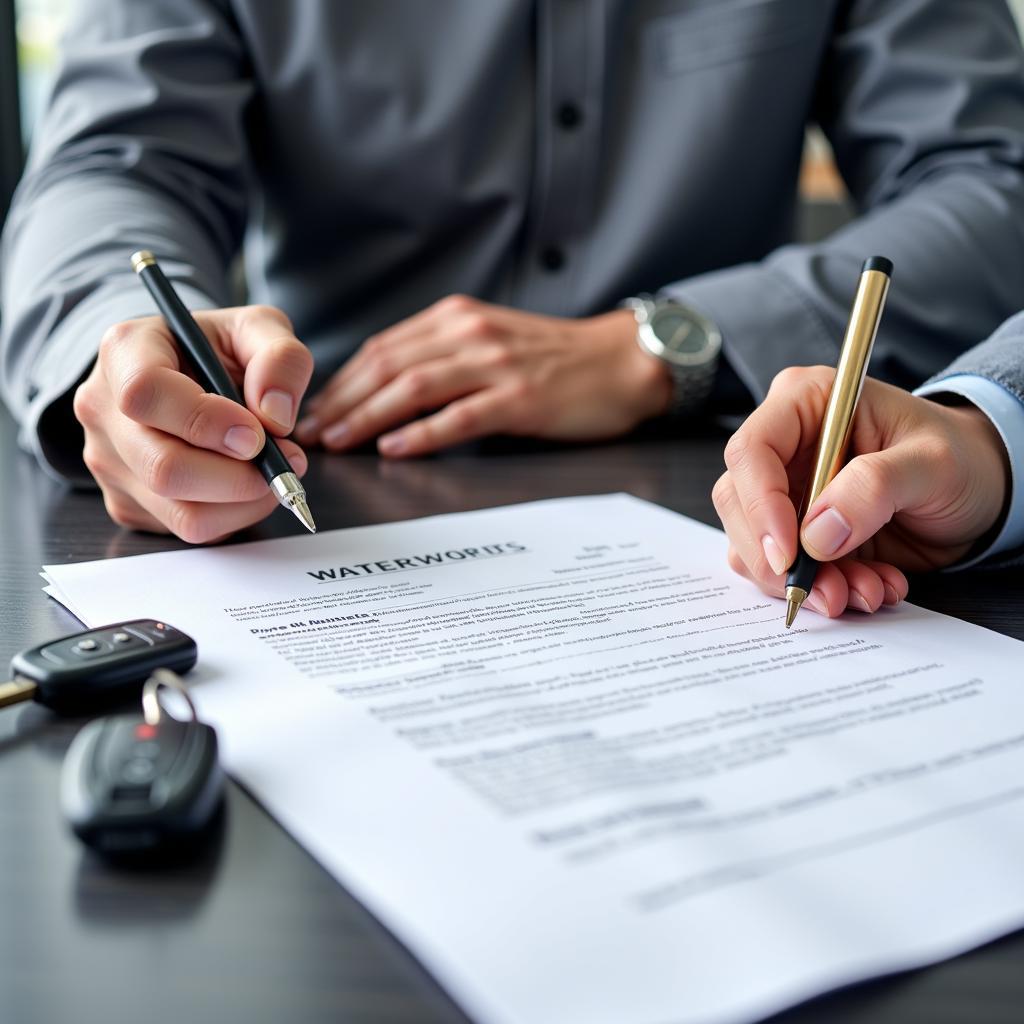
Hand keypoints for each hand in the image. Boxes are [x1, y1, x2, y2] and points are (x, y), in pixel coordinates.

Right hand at [73, 305, 313, 542]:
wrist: (187, 372)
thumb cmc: (219, 350)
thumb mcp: (260, 330)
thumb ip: (280, 358)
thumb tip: (275, 417)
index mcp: (125, 351)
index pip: (146, 394)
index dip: (207, 422)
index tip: (257, 433)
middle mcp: (103, 410)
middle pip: (165, 468)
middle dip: (240, 477)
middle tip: (286, 460)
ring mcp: (109, 462)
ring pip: (182, 513)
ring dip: (246, 502)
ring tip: (273, 472)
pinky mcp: (128, 503)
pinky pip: (189, 529)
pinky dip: (234, 516)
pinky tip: (245, 483)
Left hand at [295, 295, 669, 455]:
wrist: (620, 361)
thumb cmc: (554, 357)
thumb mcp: (491, 338)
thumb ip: (442, 354)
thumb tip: (386, 389)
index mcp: (457, 318)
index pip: (383, 348)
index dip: (342, 382)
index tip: (313, 409)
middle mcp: (469, 334)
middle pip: (387, 366)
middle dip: (342, 401)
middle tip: (311, 433)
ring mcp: (495, 365)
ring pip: (413, 388)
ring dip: (367, 416)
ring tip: (337, 442)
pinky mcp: (520, 398)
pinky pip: (459, 416)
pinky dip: (421, 433)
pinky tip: (393, 447)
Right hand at [712, 366, 1009, 616]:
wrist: (978, 489)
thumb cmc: (958, 456)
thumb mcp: (933, 462)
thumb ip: (875, 488)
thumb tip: (816, 535)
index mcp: (805, 403)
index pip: (752, 451)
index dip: (760, 504)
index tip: (789, 554)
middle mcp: (784, 446)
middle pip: (739, 504)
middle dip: (779, 559)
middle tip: (826, 591)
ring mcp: (785, 491)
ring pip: (753, 545)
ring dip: (804, 581)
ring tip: (865, 590)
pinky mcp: (794, 532)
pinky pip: (781, 570)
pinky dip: (820, 589)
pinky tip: (867, 585)